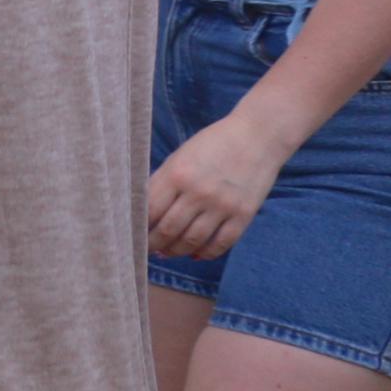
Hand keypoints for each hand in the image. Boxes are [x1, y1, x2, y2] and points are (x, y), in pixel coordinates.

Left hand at [148, 110, 286, 260]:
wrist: (257, 137)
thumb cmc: (213, 144)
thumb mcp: (180, 157)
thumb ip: (163, 182)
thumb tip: (146, 212)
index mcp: (177, 174)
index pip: (150, 211)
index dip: (140, 227)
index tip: (134, 234)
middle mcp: (198, 192)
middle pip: (169, 230)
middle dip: (155, 244)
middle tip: (149, 249)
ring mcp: (222, 206)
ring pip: (193, 241)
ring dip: (177, 251)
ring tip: (168, 253)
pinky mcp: (243, 215)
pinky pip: (221, 243)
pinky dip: (206, 253)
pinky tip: (196, 254)